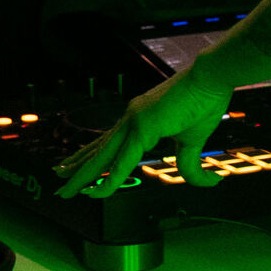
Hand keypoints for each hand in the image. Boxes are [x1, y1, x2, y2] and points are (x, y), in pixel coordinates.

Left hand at [51, 65, 233, 198]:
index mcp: (139, 119)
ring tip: (63, 187)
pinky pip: (123, 160)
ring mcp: (134, 120)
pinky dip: (110, 178)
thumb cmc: (205, 103)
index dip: (92, 157)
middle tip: (57, 178)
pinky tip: (96, 192)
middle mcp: (131, 118)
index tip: (76, 167)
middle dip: (77, 167)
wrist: (213, 78)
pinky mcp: (143, 125)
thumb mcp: (195, 142)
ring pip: (102, 155)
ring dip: (81, 174)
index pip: (109, 143)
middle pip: (98, 149)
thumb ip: (192, 165)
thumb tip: (211, 183)